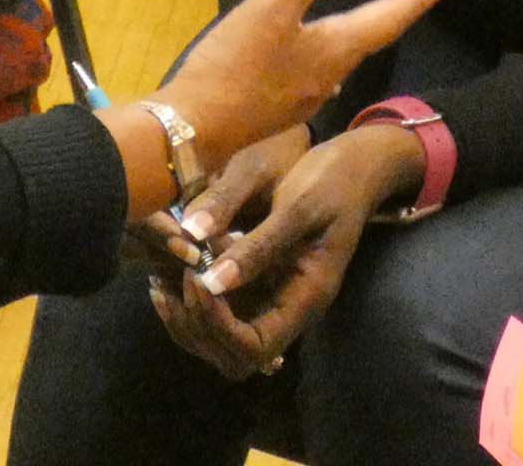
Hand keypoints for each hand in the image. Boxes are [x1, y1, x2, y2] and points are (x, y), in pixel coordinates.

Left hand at [148, 126, 420, 378]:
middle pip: (236, 357)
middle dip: (202, 326)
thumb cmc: (331, 182)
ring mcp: (274, 296)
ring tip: (168, 275)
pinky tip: (176, 264)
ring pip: (225, 339)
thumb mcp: (296, 208)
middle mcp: (288, 308)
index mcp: (305, 299)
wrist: (353, 165)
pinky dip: (197, 298)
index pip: (255, 348)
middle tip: (183, 276)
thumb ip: (257, 247)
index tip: (199, 280)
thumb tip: (210, 283)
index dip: (220, 325)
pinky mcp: (261, 279)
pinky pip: (225, 309)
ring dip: (194, 318)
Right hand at [159, 0, 446, 173]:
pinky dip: (329, 50)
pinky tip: (313, 55)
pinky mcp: (278, 106)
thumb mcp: (272, 7)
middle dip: (390, 13)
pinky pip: (317, 72)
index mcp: (333, 51)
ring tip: (367, 18)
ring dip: (360, 33)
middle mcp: (327, 77)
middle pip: (368, 39)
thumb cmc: (234, 66)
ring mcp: (302, 96)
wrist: (192, 130)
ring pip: (343, 58)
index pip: (386, 20)